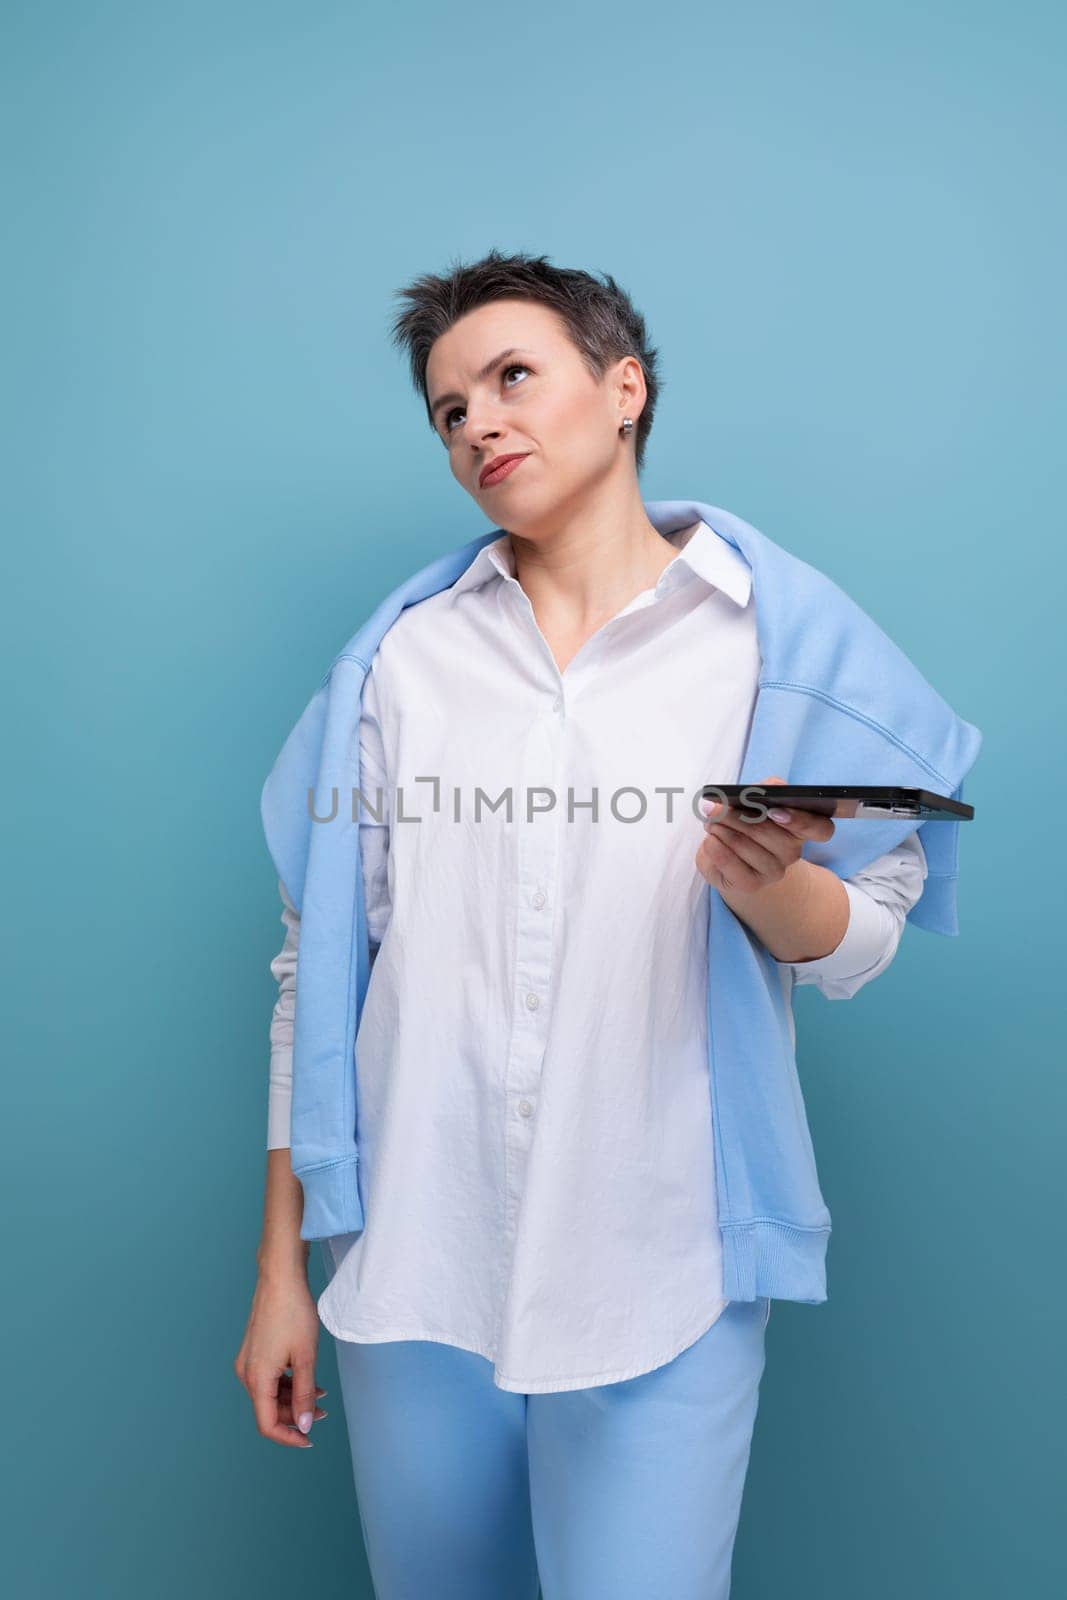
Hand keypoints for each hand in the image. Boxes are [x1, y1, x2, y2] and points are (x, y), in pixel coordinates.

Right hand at [234, 1267, 327, 1448]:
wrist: (280, 1278)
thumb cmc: (294, 1313)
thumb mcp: (306, 1357)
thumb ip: (304, 1394)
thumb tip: (305, 1424)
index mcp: (256, 1378)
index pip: (267, 1424)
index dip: (288, 1437)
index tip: (309, 1439)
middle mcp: (246, 1373)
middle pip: (269, 1409)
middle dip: (296, 1416)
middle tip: (324, 1413)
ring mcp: (248, 1361)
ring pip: (269, 1394)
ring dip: (293, 1399)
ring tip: (321, 1394)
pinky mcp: (254, 1351)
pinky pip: (269, 1378)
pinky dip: (287, 1384)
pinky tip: (307, 1379)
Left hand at [695, 775, 834, 895]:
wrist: (734, 859)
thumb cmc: (749, 822)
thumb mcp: (759, 800)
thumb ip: (766, 788)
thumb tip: (762, 787)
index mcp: (803, 828)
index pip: (821, 828)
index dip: (801, 820)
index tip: (774, 810)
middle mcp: (793, 852)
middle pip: (767, 832)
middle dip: (735, 816)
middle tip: (715, 807)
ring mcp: (774, 871)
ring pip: (745, 845)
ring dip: (721, 829)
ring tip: (710, 821)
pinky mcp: (751, 884)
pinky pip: (730, 863)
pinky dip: (715, 847)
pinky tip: (709, 840)